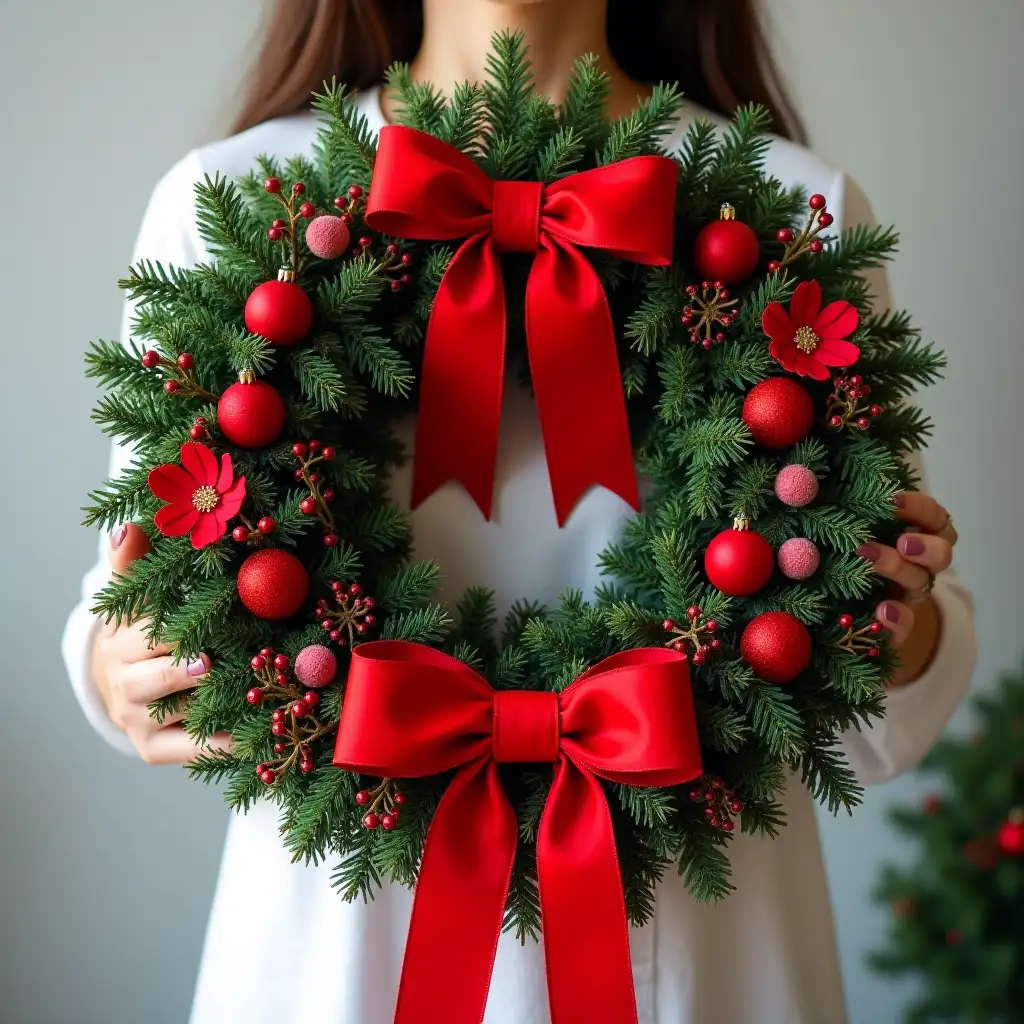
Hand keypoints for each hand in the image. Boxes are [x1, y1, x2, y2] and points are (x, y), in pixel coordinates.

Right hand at [91, 523, 231, 763]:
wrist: (123, 683)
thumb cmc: (143, 630)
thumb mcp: (135, 598)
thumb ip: (131, 563)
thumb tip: (125, 527)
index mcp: (119, 642)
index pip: (145, 637)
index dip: (172, 631)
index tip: (202, 622)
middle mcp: (124, 684)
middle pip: (154, 679)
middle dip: (182, 671)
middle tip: (208, 662)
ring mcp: (136, 719)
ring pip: (178, 714)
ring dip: (213, 706)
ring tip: (253, 696)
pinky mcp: (152, 748)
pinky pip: (188, 750)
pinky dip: (219, 746)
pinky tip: (255, 740)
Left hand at [856, 491, 957, 685]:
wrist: (852, 606)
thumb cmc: (853, 553)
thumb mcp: (856, 527)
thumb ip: (854, 510)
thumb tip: (820, 484)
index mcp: (919, 535)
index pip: (935, 517)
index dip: (919, 507)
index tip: (894, 500)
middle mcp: (921, 565)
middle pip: (942, 553)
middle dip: (924, 546)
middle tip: (901, 542)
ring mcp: (910, 595)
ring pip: (922, 583)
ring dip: (898, 569)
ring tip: (868, 558)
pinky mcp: (898, 625)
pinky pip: (906, 625)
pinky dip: (897, 618)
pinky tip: (882, 611)